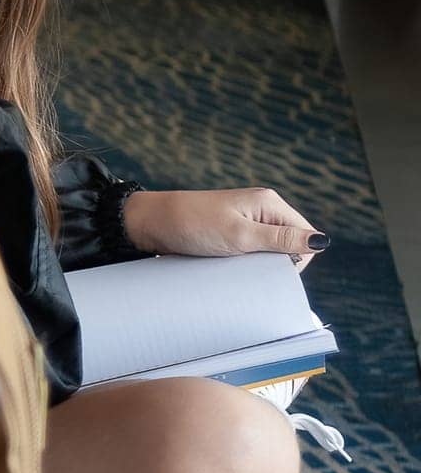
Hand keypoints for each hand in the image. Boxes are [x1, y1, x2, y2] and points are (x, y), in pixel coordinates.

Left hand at [122, 188, 327, 270]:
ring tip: (235, 266)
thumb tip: (323, 242)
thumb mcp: (240, 236)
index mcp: (269, 203)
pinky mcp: (229, 234)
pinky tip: (229, 268)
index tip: (268, 268)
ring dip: (257, 266)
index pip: (306, 236)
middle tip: (248, 268)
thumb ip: (281, 239)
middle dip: (275, 264)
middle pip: (289, 246)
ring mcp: (244, 222)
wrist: (149, 223)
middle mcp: (260, 210)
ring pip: (269, 252)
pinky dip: (243, 264)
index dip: (295, 259)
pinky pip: (249, 253)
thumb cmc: (192, 225)